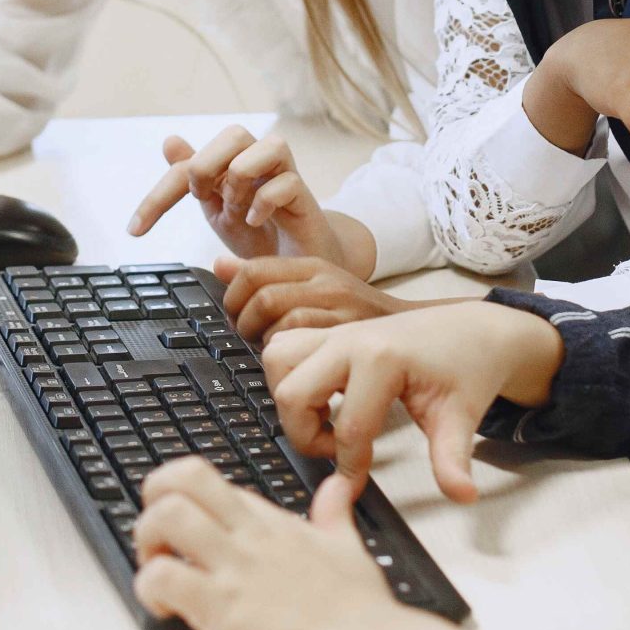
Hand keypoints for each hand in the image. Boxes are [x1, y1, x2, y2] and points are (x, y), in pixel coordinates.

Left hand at [129, 126, 363, 268]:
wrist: (294, 265)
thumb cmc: (258, 234)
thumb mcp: (216, 210)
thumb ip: (192, 180)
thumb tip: (169, 140)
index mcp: (230, 163)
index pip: (188, 163)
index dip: (158, 196)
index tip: (135, 231)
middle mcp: (259, 160)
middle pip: (234, 134)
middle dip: (207, 167)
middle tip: (204, 199)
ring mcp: (284, 174)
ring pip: (265, 147)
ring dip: (241, 179)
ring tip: (237, 208)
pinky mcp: (305, 196)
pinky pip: (286, 182)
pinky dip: (263, 203)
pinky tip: (255, 221)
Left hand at [132, 458, 401, 629]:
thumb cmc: (363, 612)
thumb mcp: (350, 548)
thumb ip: (334, 516)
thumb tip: (337, 488)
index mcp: (272, 521)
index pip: (211, 481)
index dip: (184, 499)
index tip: (185, 533)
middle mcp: (249, 535)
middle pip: (180, 478)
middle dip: (153, 501)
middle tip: (158, 539)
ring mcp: (234, 568)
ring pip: (164, 517)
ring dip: (146, 543)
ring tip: (158, 572)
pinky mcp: (221, 608)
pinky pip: (162, 576)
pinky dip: (148, 589)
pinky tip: (165, 608)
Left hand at [216, 254, 427, 341]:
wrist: (410, 330)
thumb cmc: (353, 312)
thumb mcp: (311, 283)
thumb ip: (266, 276)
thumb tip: (219, 264)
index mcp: (312, 266)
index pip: (255, 270)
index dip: (233, 297)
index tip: (234, 316)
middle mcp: (326, 282)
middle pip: (264, 297)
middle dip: (245, 324)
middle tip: (247, 340)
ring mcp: (339, 309)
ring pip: (283, 323)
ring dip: (268, 345)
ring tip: (270, 355)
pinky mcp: (350, 336)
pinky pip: (306, 346)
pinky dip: (291, 358)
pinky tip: (292, 364)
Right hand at [263, 304, 564, 499]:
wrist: (474, 330)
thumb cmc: (466, 369)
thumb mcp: (461, 417)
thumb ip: (453, 459)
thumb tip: (461, 496)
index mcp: (380, 359)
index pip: (347, 428)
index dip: (350, 466)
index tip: (359, 483)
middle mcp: (349, 339)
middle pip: (292, 394)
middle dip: (307, 435)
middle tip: (338, 450)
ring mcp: (337, 331)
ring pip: (278, 361)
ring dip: (292, 400)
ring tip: (326, 420)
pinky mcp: (331, 332)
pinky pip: (285, 347)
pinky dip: (291, 376)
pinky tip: (324, 398)